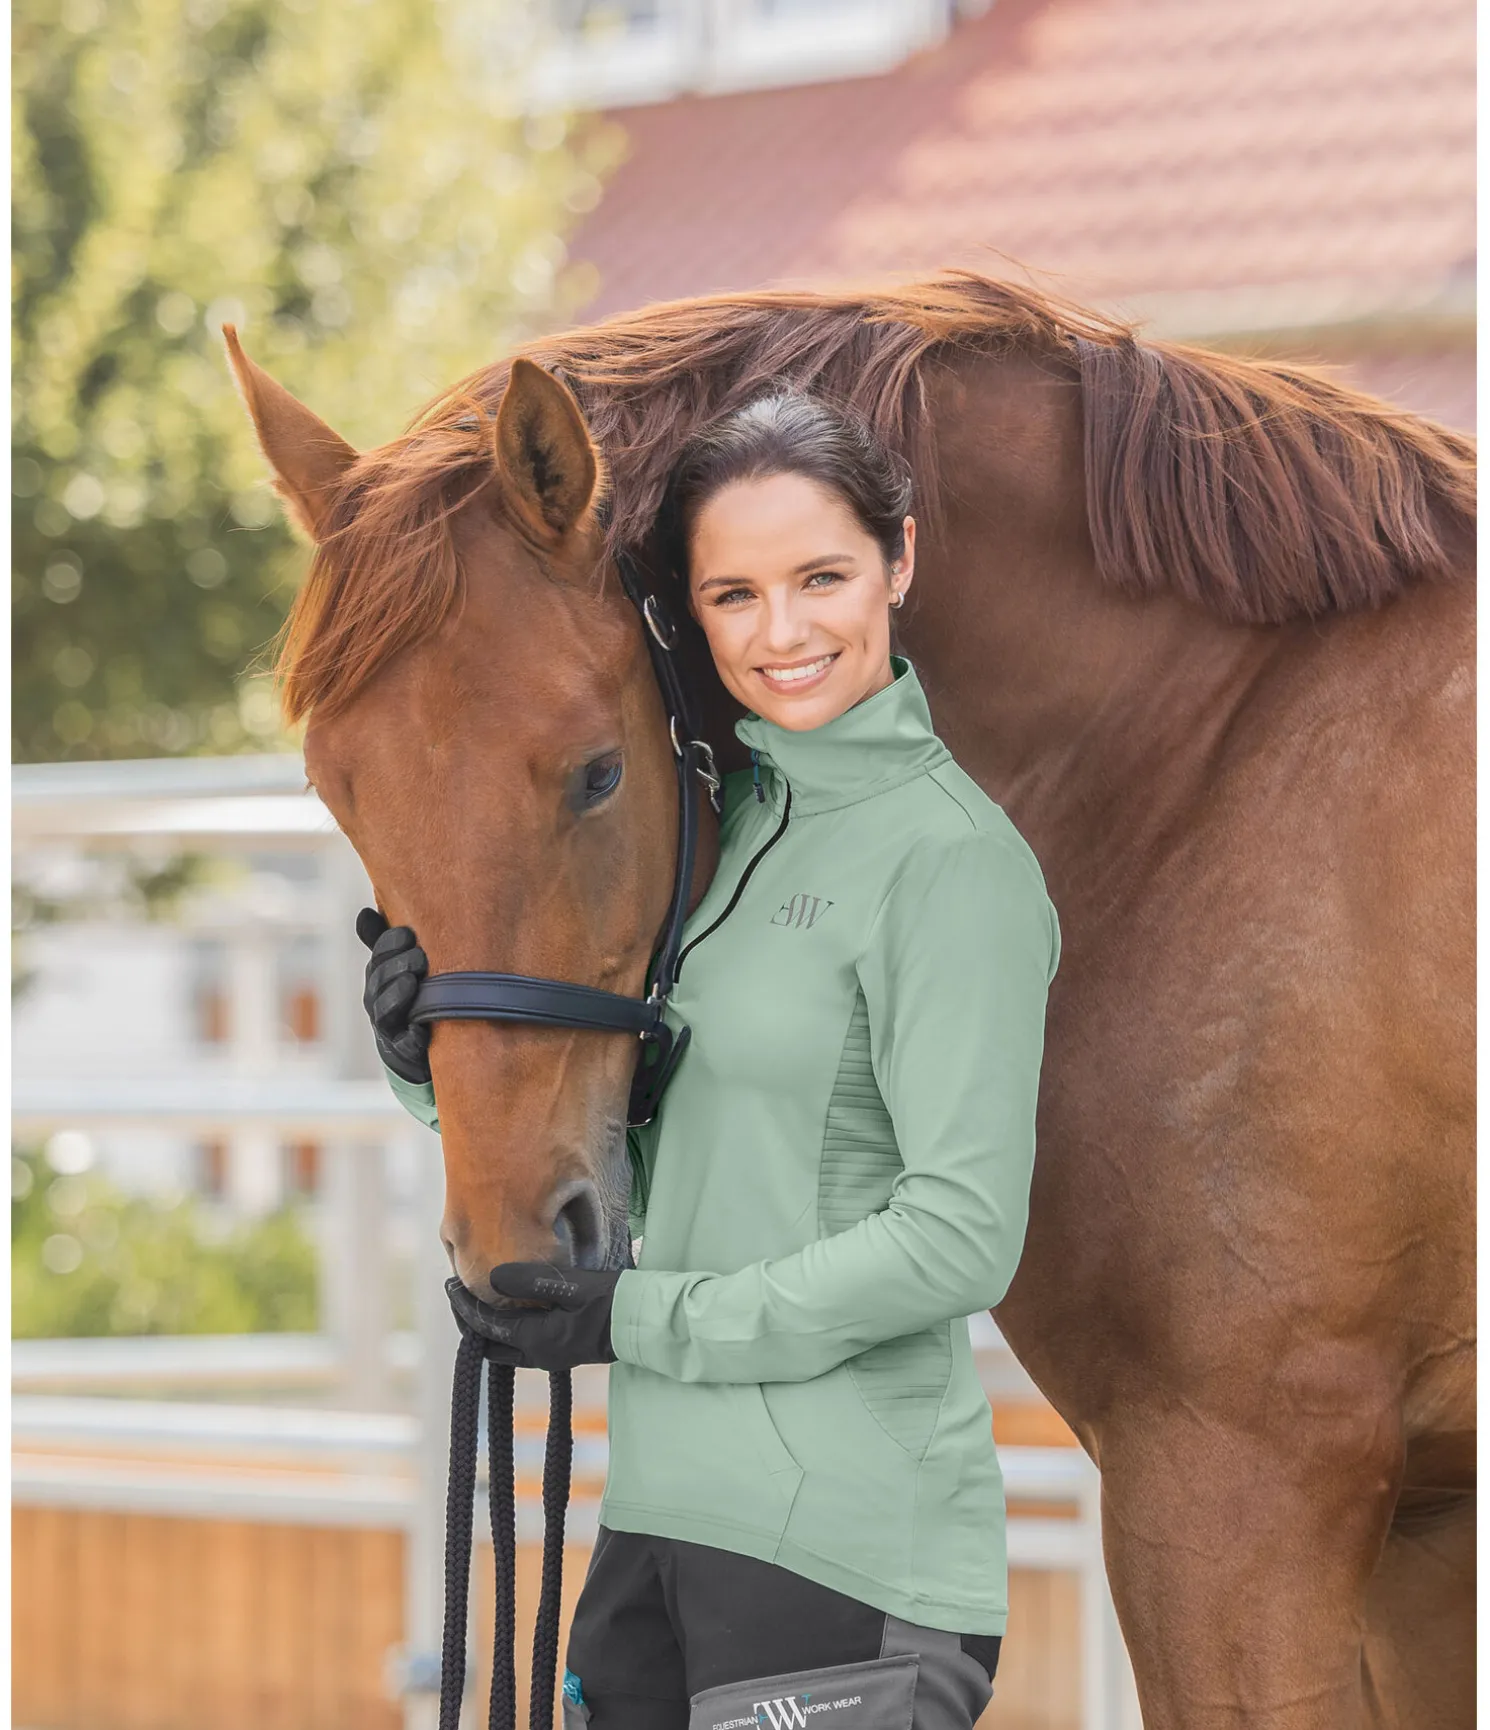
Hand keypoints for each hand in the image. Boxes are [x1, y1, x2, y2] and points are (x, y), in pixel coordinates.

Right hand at [356, 907, 431, 1084]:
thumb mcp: (400, 968)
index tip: (409, 935)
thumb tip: (363, 912)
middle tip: (419, 958)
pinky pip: (405, 1046)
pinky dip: (412, 1038)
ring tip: (413, 983)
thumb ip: (385, 941)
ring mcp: (389, 1028)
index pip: (378, 957)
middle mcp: (377, 1002)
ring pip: (385, 1011)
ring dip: (398, 996)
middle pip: (380, 981)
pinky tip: (420, 1030)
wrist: (417, 1048)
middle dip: (397, 967)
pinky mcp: (404, 1054)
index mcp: (379, 977)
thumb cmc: (409, 997)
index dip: (390, 944)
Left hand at [446, 1264, 620, 1369]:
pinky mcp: (562, 1349)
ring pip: (505, 1345)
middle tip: (459, 1292)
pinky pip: (521, 1343)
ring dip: (488, 1323)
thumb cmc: (613, 1302)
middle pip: (490, 1343)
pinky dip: (506, 1326)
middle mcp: (539, 1355)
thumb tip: (492, 1278)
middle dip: (470, 1320)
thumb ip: (531, 1282)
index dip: (465, 1305)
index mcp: (537, 1342)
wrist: (646, 1323)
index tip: (451, 1282)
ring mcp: (551, 1356)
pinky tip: (510, 1306)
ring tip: (480, 1295)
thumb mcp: (572, 1285)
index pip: (487, 1325)